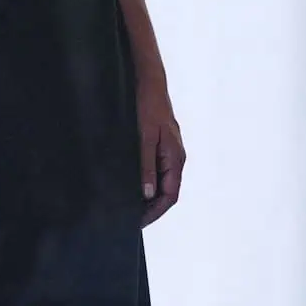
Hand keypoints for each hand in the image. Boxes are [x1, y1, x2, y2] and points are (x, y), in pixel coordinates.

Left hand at [136, 70, 186, 226]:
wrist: (150, 82)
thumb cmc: (147, 107)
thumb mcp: (144, 137)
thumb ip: (146, 166)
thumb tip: (147, 194)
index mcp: (175, 159)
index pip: (169, 196)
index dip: (155, 213)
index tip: (138, 223)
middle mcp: (176, 159)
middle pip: (167, 193)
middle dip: (151, 209)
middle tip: (130, 219)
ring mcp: (170, 153)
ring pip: (163, 184)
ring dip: (148, 198)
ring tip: (129, 207)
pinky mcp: (162, 147)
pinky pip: (158, 172)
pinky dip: (147, 184)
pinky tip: (132, 187)